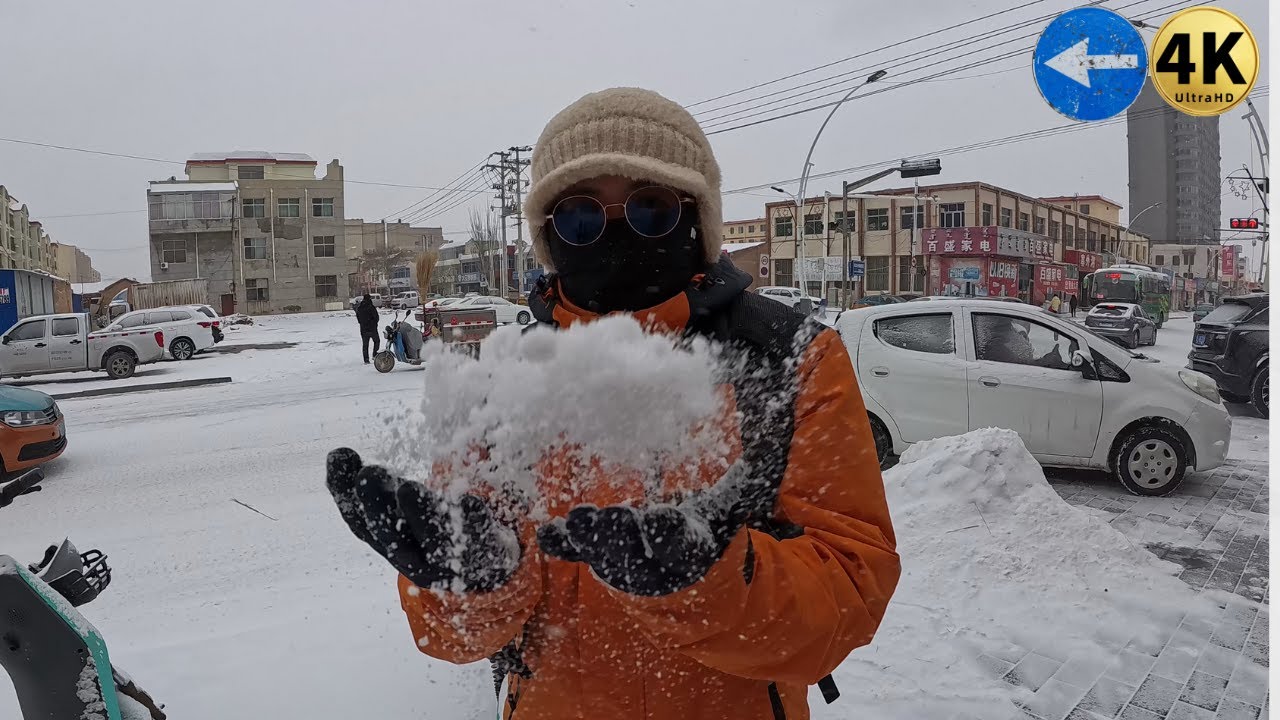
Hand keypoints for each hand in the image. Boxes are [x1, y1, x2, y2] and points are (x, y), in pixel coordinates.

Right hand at [326, 448, 519, 591]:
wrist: (484, 569)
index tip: (341, 456)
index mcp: (390, 543)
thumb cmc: (431, 530)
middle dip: (378, 506)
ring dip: (419, 515)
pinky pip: (479, 538)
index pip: (360, 521)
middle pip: (392, 534)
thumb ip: (374, 486)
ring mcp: (449, 559)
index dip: (345, 492)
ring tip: (407, 489)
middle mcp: (415, 557)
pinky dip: (473, 521)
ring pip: (433, 540)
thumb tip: (338, 454)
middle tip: (368, 474)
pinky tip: (469, 502)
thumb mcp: (399, 511)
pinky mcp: (483, 552)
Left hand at [536, 464, 754, 596]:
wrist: (691, 570)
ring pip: (605, 556)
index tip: (658, 519)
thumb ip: (758, 467)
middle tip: (606, 517)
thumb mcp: (738, 502)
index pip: (681, 545)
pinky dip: (564, 545)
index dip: (669, 534)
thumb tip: (776, 420)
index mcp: (693, 548)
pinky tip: (548, 535)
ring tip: (575, 521)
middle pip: (637, 554)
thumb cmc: (713, 525)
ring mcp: (626, 562)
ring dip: (589, 539)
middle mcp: (656, 562)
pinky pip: (581, 554)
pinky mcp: (603, 555)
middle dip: (621, 536)